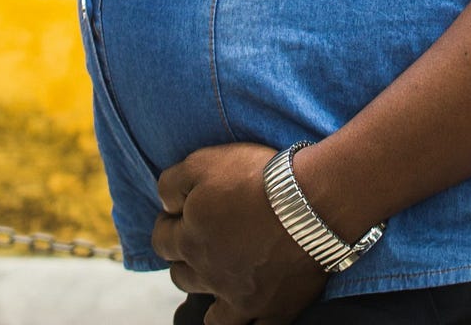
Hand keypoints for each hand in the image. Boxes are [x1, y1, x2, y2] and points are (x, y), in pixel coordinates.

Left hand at [153, 144, 326, 324]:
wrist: (308, 202)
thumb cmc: (257, 178)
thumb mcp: (203, 162)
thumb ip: (172, 183)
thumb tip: (165, 203)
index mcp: (190, 239)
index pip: (162, 241)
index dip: (168, 225)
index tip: (181, 214)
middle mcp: (209, 274)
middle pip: (182, 277)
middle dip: (186, 260)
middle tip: (204, 241)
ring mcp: (240, 298)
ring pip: (212, 315)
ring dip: (211, 297)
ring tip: (222, 281)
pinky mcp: (272, 310)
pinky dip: (250, 324)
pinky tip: (250, 314)